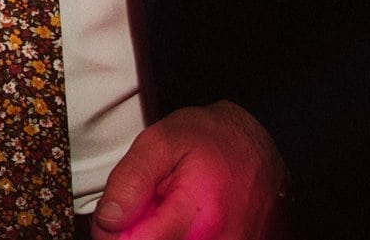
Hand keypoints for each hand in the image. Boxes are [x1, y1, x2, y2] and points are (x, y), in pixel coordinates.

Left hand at [91, 102, 287, 238]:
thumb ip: (129, 182)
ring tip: (169, 209)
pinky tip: (184, 223)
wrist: (262, 144)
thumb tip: (108, 220)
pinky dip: (183, 237)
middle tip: (147, 207)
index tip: (113, 218)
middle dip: (140, 233)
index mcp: (200, 213)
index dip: (114, 232)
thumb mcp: (160, 143)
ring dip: (162, 234)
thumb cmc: (213, 139)